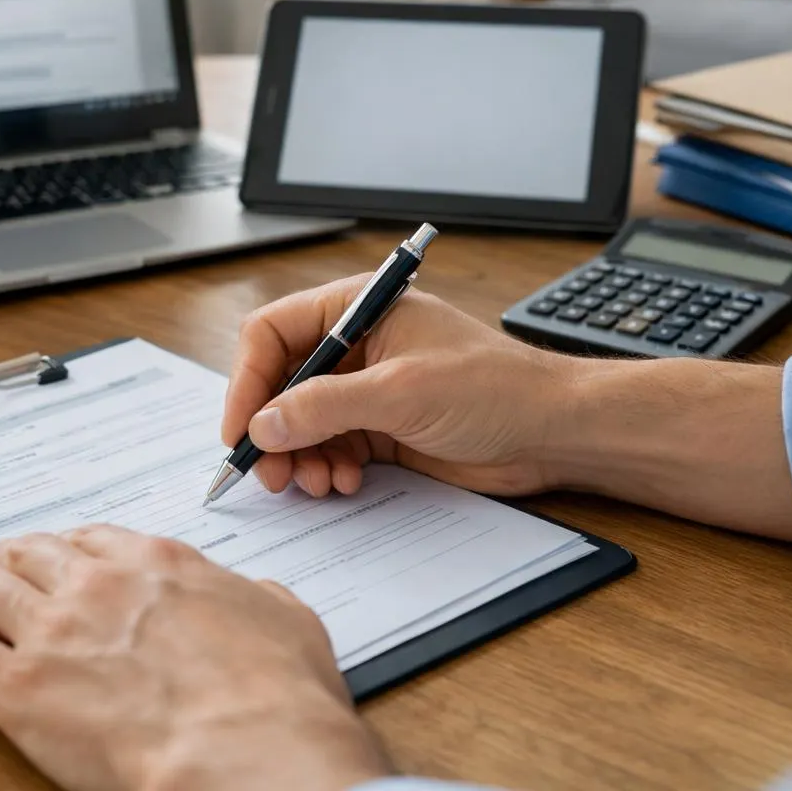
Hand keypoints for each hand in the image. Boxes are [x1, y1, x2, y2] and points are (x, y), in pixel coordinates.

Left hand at [0, 526, 391, 790]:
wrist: (246, 747)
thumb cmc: (275, 696)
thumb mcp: (287, 621)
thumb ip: (260, 599)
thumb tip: (260, 598)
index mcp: (158, 564)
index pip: (91, 538)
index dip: (62, 548)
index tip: (53, 558)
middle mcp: (97, 584)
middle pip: (27, 555)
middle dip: (1, 562)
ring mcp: (52, 630)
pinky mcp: (17, 686)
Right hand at [224, 275, 576, 498]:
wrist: (551, 431)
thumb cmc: (494, 387)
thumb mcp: (401, 392)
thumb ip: (326, 406)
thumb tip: (264, 424)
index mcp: (357, 308)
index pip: (273, 334)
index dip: (248, 382)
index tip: (241, 430)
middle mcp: (356, 345)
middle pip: (281, 383)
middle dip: (272, 430)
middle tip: (271, 473)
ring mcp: (367, 388)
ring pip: (301, 422)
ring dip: (299, 456)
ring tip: (317, 482)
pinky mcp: (381, 428)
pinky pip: (330, 448)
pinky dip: (326, 468)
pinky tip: (345, 483)